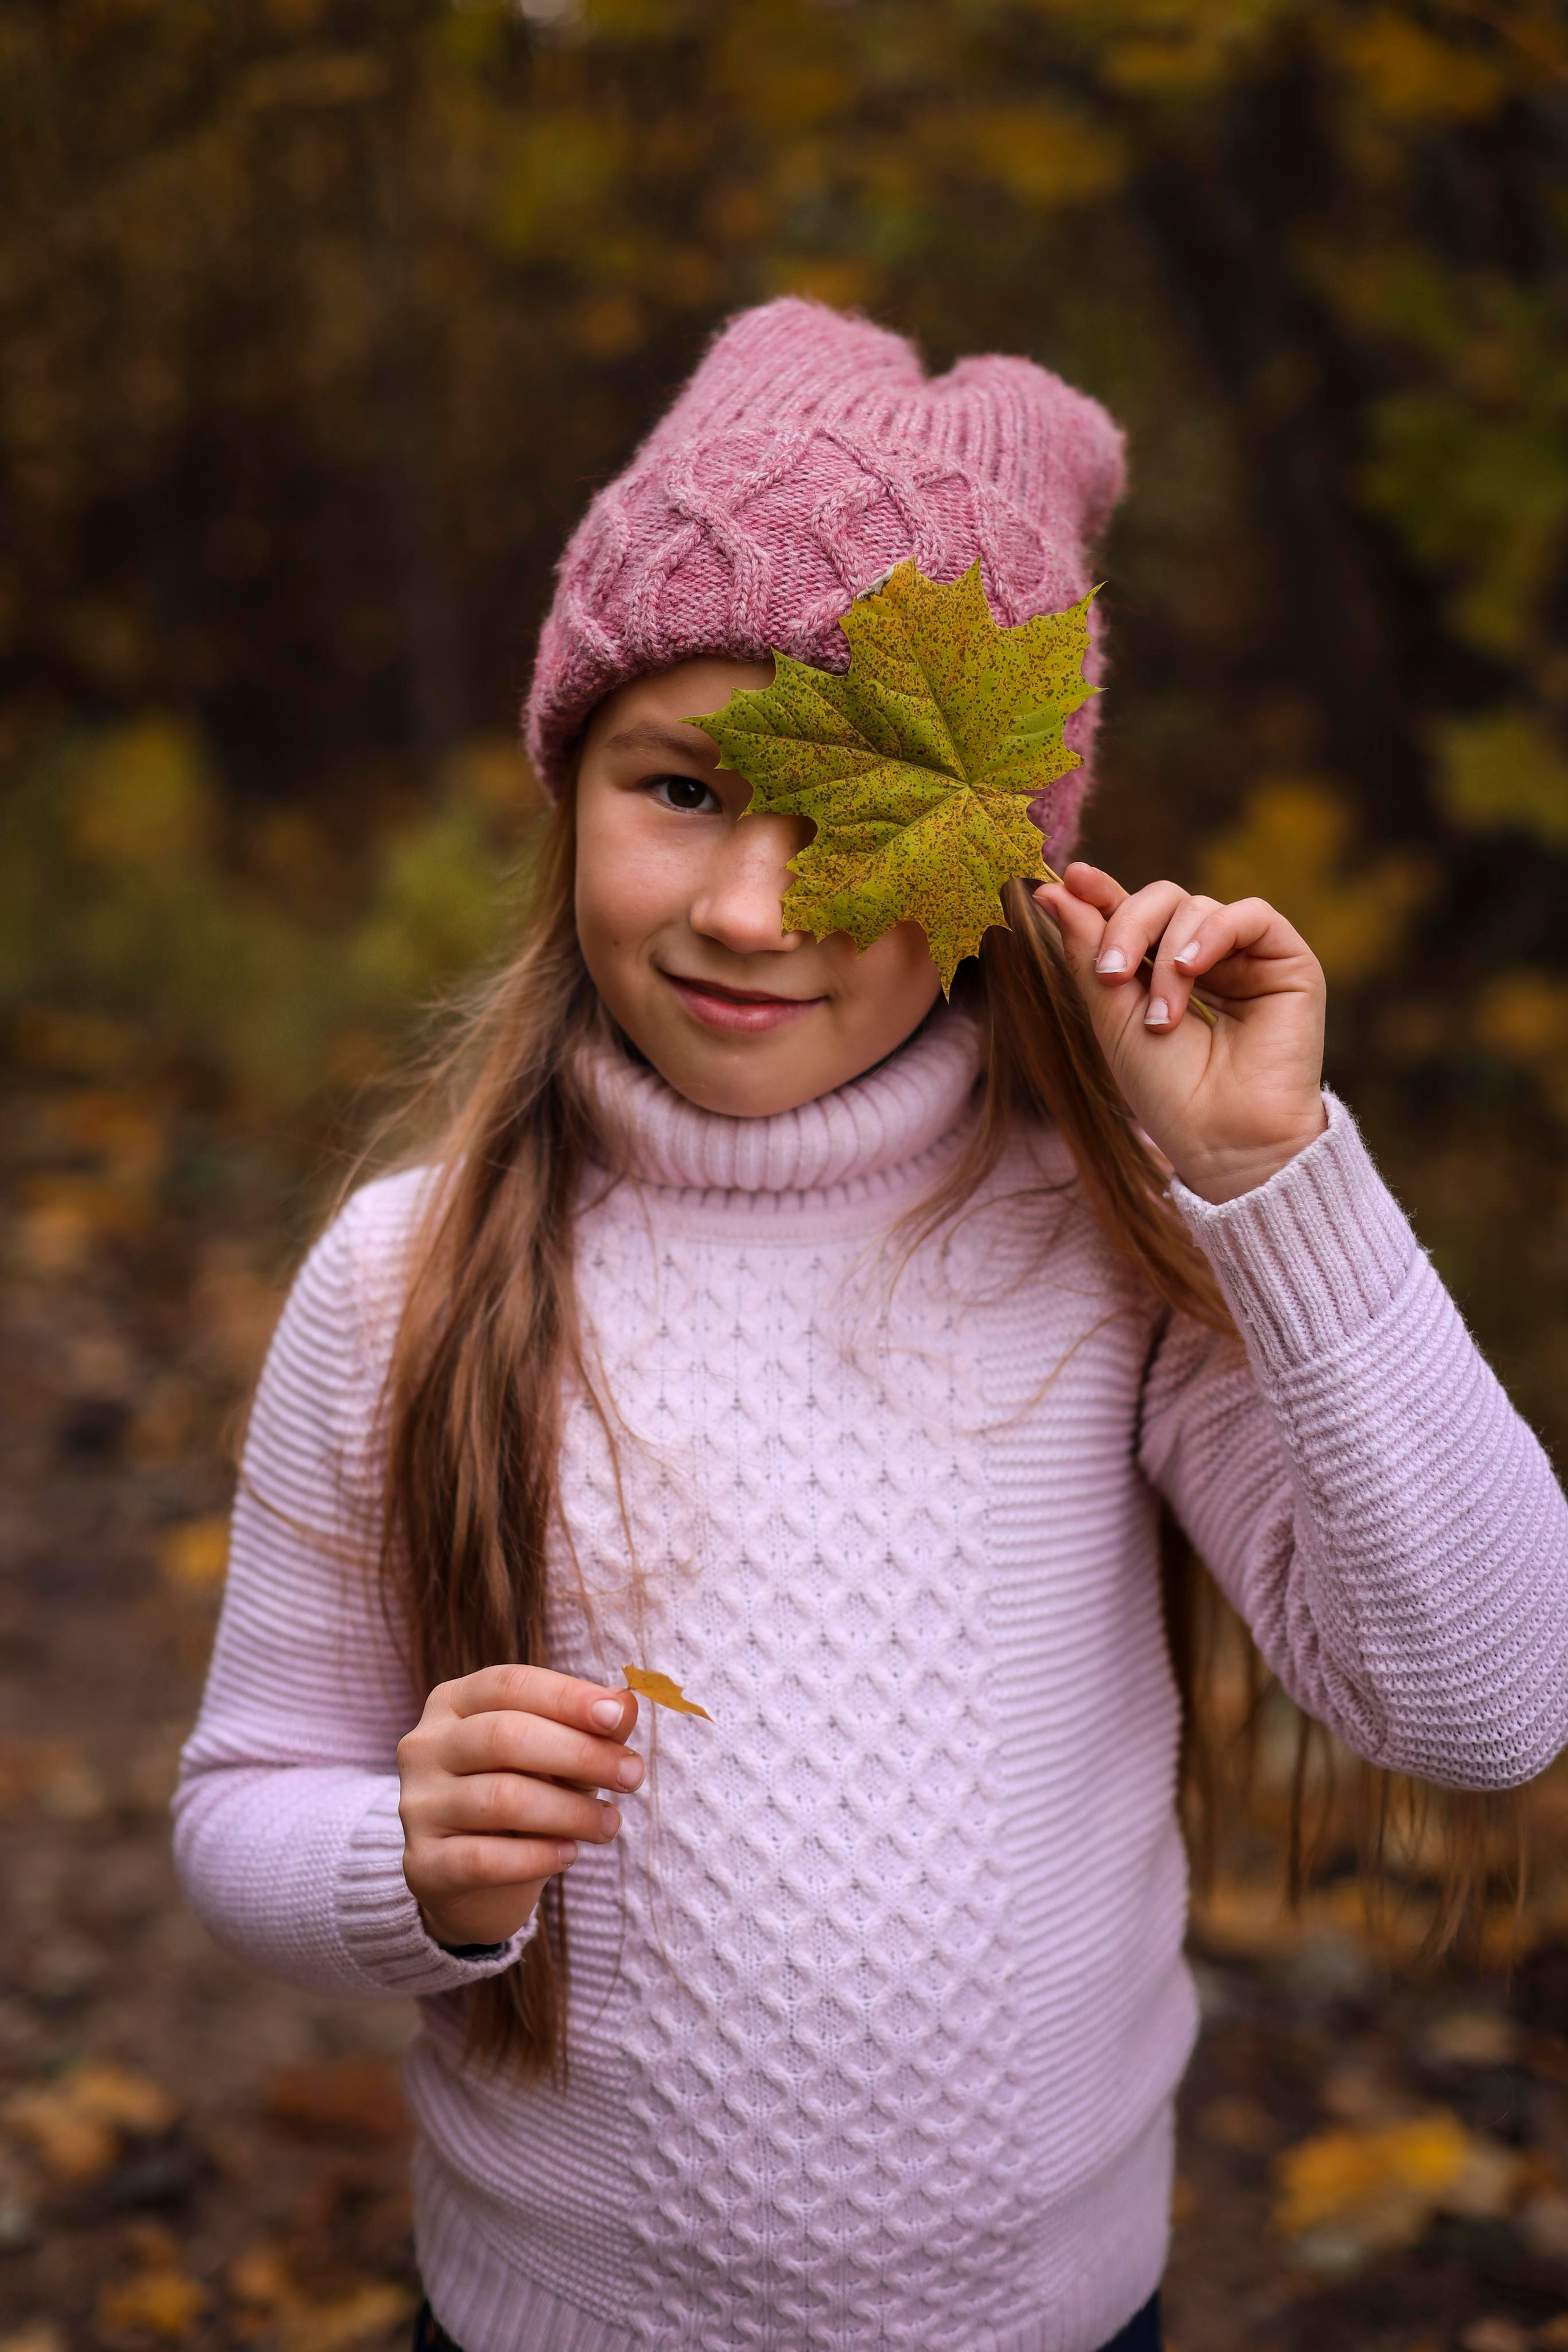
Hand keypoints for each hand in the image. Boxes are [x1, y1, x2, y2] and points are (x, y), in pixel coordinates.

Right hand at [398, 1665, 642, 1949]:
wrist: (476, 1884)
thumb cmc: (523, 1797)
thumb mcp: (559, 1755)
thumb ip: (591, 1728)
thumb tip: (628, 1703)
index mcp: (454, 1702)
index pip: (510, 1684)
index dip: (568, 1697)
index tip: (620, 1718)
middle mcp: (425, 1746)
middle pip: (504, 1736)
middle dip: (579, 1754)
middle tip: (632, 1775)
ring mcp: (418, 1805)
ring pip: (501, 1798)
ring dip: (570, 1811)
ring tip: (609, 1823)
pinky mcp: (422, 1864)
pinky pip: (484, 1859)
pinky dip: (537, 1857)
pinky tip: (569, 1855)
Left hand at [1034, 863, 1328, 1203]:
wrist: (1223, 1139)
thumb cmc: (1168, 1093)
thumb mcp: (1112, 1018)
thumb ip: (1089, 952)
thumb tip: (1056, 890)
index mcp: (1163, 972)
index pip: (1133, 915)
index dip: (1102, 895)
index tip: (1072, 879)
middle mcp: (1207, 959)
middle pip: (1162, 900)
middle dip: (1127, 927)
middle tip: (1111, 973)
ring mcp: (1248, 958)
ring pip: (1197, 907)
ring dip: (1166, 958)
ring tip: (1162, 1017)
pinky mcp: (1288, 961)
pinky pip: (1250, 914)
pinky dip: (1212, 934)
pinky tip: (1190, 970)